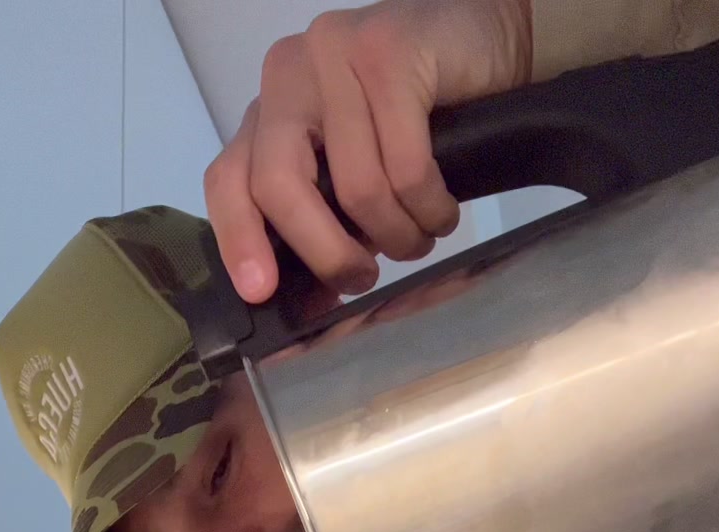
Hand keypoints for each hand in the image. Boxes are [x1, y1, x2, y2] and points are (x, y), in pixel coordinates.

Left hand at [204, 0, 531, 300]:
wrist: (489, 45)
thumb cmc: (422, 119)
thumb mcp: (357, 173)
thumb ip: (326, 220)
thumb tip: (315, 299)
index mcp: (270, 109)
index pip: (228, 177)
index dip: (239, 239)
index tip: (263, 291)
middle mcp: (290, 74)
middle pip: (277, 184)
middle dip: (325, 252)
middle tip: (364, 277)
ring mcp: (336, 54)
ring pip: (356, 187)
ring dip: (399, 234)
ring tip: (422, 234)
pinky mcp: (389, 50)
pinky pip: (406, 168)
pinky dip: (430, 207)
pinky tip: (442, 208)